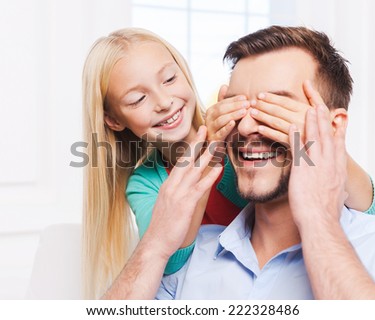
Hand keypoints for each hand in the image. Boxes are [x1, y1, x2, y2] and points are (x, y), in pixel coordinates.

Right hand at [145, 126, 222, 259]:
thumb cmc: (163, 227)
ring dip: (206, 155)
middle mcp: (172, 185)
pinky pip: (200, 187)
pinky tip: (218, 168)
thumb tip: (187, 187)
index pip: (180, 162)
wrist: (156, 242)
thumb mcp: (167, 205)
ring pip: (194, 169)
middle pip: (186, 160)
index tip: (196, 137)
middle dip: (196, 143)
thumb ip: (177, 193)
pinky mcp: (185, 204)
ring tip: (217, 143)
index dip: (189, 149)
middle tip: (205, 128)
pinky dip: (210, 176)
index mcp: (168, 185)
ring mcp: (178, 194)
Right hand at [205, 85, 248, 141]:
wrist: (214, 146)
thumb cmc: (221, 128)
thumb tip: (224, 85)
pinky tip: (233, 123)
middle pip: (221, 110)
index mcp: (211, 111)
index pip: (222, 102)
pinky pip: (220, 133)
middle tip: (247, 104)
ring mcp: (210, 129)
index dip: (233, 100)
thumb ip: (223, 100)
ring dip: (233, 115)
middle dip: (235, 106)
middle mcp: (208, 119)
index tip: (245, 97)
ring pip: (221, 120)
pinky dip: (226, 128)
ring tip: (244, 112)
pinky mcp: (214, 140)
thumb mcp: (222, 114)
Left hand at [250, 81, 323, 144]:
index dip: (272, 98)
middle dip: (264, 106)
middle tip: (252, 102)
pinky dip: (268, 133)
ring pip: (276, 123)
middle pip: (278, 111)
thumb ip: (314, 95)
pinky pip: (279, 137)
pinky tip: (259, 128)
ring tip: (252, 113)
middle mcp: (301, 120)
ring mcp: (297, 132)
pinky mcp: (295, 144)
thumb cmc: (324, 127)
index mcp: (306, 110)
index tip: (260, 95)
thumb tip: (306, 81)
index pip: (285, 102)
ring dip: (263, 117)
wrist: (328, 147)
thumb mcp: (323, 109)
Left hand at [288, 104, 347, 229]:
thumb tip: (342, 190)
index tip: (337, 117)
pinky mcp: (302, 169)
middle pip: (327, 136)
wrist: (320, 221)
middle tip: (320, 105)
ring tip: (308, 109)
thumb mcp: (338, 197)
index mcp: (338, 169)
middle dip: (323, 119)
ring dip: (311, 122)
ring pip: (314, 138)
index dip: (337, 129)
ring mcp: (317, 165)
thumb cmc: (327, 213)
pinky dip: (294, 136)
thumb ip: (338, 188)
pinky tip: (291, 126)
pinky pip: (298, 148)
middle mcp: (330, 163)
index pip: (339, 144)